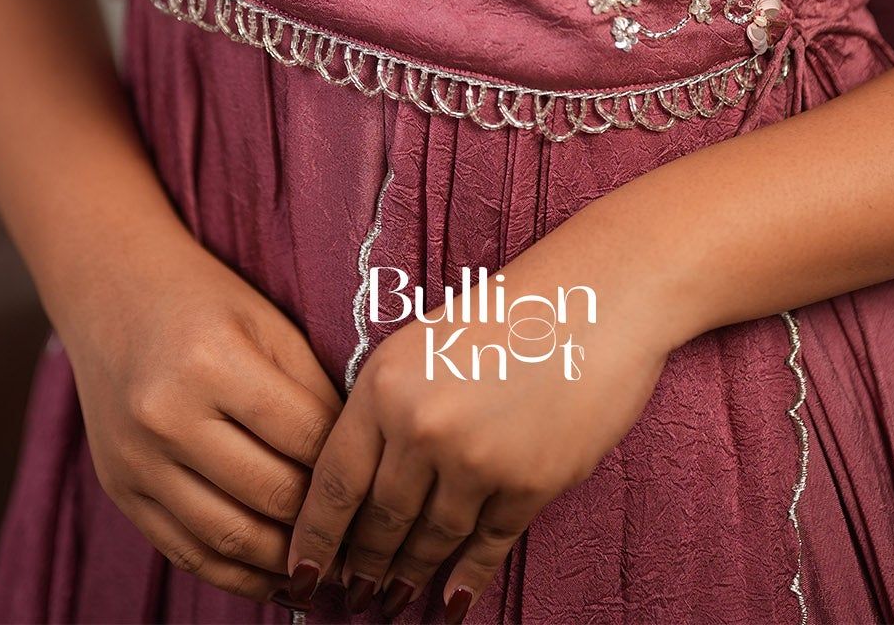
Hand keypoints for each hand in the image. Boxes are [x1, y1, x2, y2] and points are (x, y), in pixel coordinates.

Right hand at [56, 221, 342, 606]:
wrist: (112, 290)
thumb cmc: (205, 300)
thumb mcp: (269, 325)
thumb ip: (312, 391)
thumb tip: (356, 464)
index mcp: (213, 362)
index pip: (304, 437)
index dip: (347, 465)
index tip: (377, 482)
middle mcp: (167, 416)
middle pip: (271, 494)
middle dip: (323, 519)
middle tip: (361, 533)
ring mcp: (136, 459)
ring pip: (229, 537)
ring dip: (285, 561)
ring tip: (325, 563)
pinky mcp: (118, 489)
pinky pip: (185, 552)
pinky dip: (236, 575)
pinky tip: (275, 577)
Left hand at [285, 230, 669, 618]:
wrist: (594, 299)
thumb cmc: (510, 312)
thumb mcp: (425, 343)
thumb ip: (389, 406)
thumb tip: (360, 483)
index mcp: (385, 383)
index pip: (334, 481)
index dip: (314, 538)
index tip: (298, 574)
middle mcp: (421, 425)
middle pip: (378, 519)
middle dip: (361, 566)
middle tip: (348, 598)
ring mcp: (475, 459)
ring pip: (428, 539)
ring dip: (408, 577)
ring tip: (392, 601)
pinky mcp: (528, 483)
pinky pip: (485, 545)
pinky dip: (466, 578)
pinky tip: (451, 600)